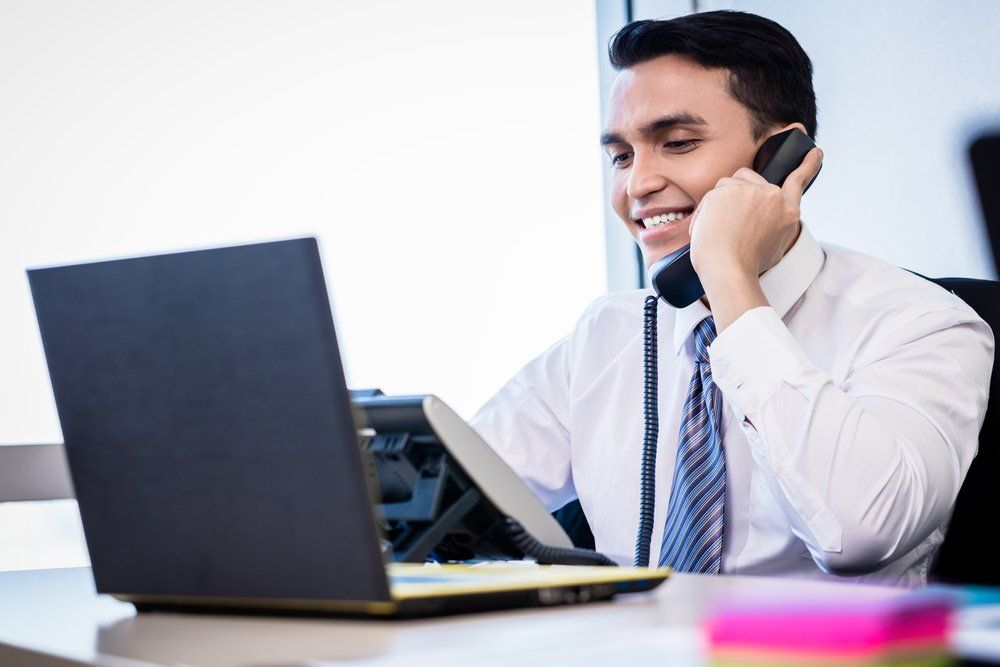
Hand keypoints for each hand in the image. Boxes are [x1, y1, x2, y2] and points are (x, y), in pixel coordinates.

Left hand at [687, 146, 822, 329]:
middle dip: (737, 192)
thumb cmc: (747, 267)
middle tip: (730, 219)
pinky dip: (705, 211)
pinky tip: (707, 228)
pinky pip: (711, 193)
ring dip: (721, 200)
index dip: (808, 165)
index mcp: (788, 211)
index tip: (814, 152)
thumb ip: (776, 228)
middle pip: (750, 177)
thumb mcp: (775, 249)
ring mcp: (749, 190)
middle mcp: (772, 196)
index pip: (798, 181)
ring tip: (720, 227)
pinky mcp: (726, 190)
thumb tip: (769, 223)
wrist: (728, 270)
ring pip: (729, 182)